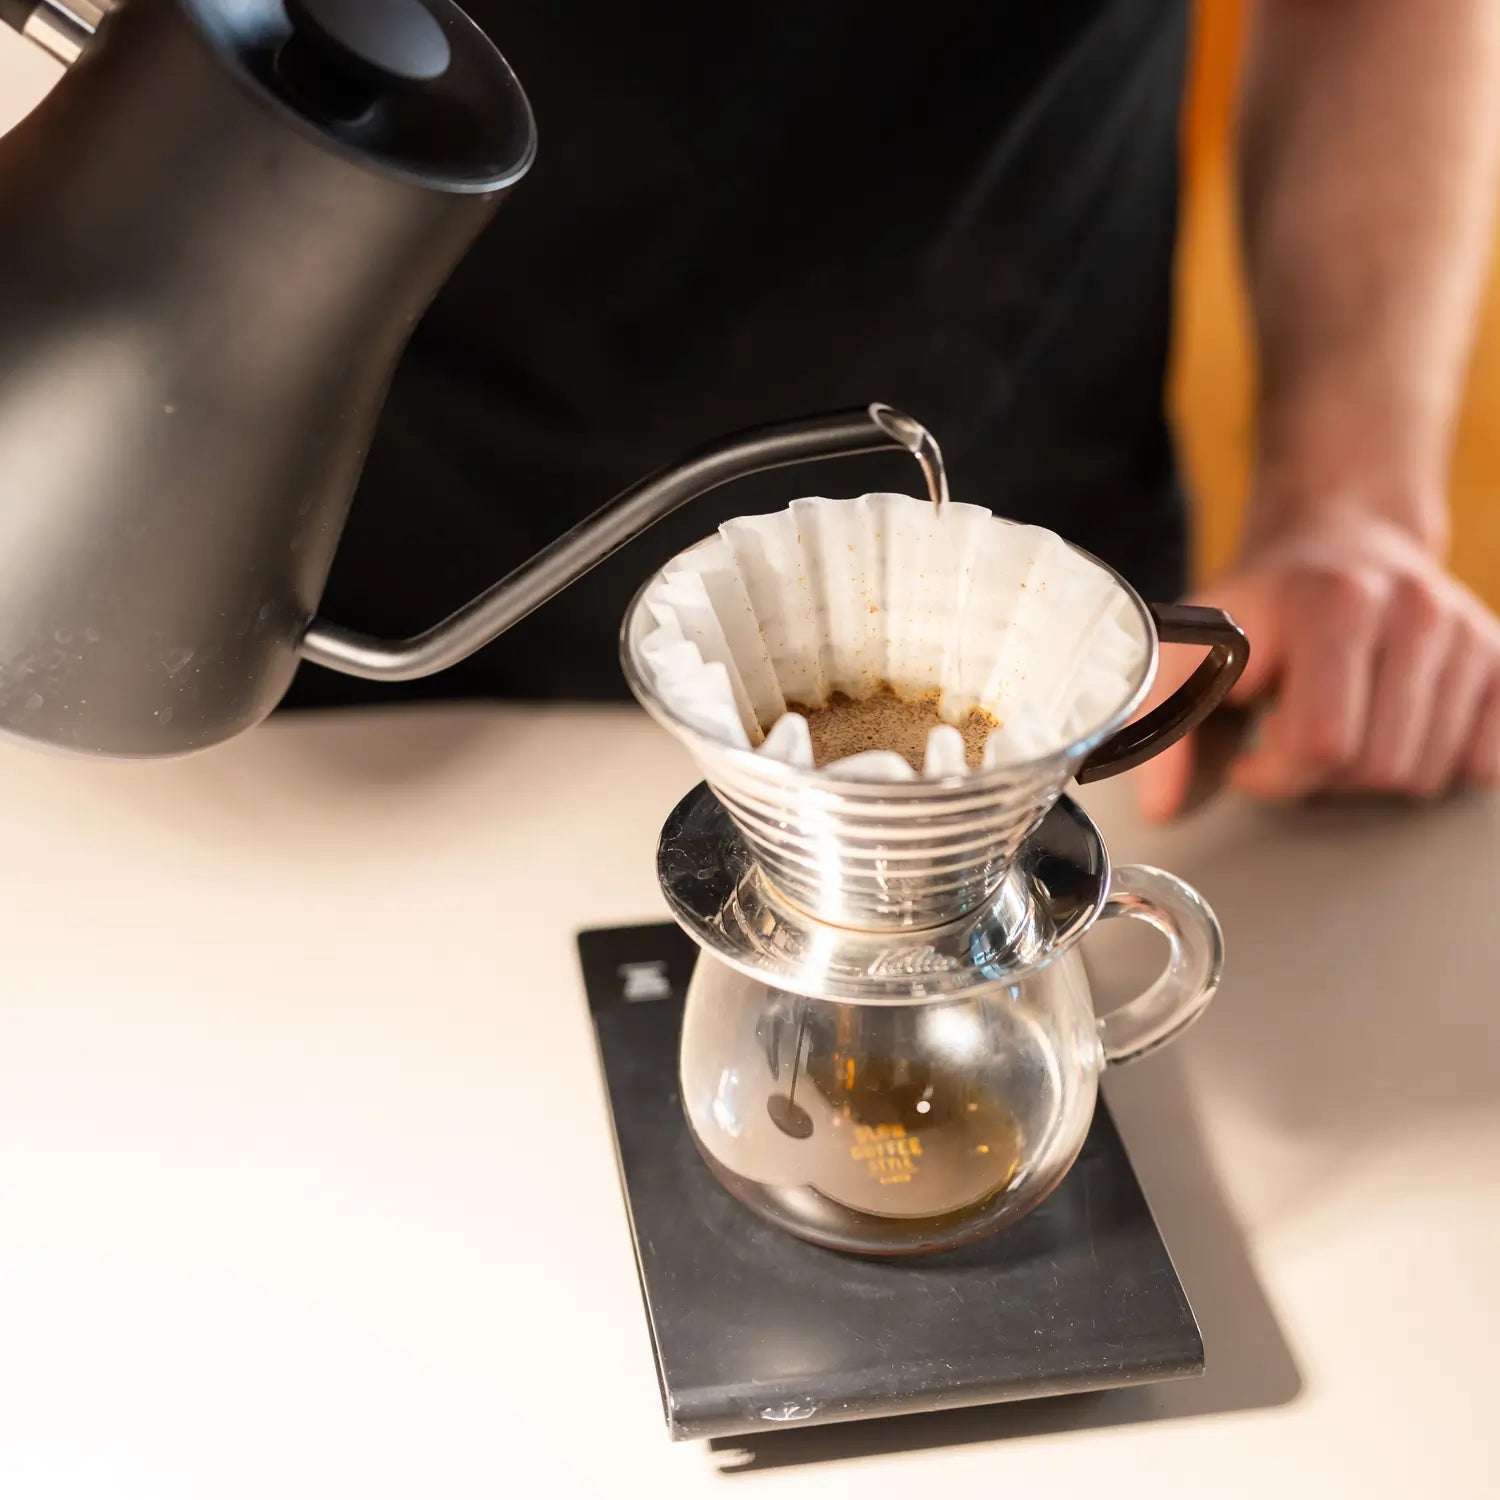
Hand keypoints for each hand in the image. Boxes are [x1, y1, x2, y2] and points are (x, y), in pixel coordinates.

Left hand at [1136, 505, 1499, 819]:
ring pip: (1426, 774)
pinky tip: (1392, 732)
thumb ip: (1163, 718)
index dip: (1276, 776)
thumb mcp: (1196, 647)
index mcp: (1329, 604)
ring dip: (1370, 778)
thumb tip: (1159, 805)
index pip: (1321, 743)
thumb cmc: (1264, 607)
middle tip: (1293, 746)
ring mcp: (1463, 632)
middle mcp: (1410, 610)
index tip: (1250, 762)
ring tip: (1337, 733)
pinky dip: (1434, 768)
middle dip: (1321, 781)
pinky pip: (1483, 763)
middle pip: (1376, 767)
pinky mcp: (1499, 656)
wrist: (1341, 539)